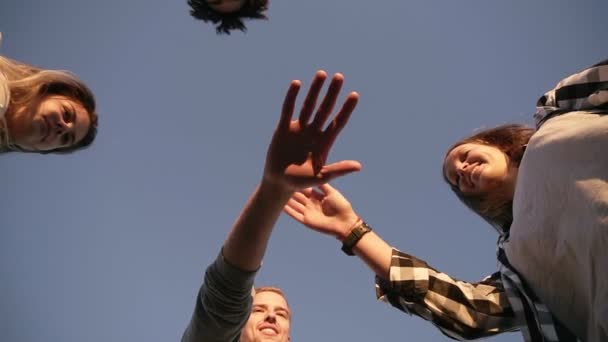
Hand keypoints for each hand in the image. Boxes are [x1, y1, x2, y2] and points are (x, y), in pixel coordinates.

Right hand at [263, 71, 360, 192]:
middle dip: (332, 93)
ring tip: (322, 74)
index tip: (354, 95)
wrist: (279, 182)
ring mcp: (299, 129)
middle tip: (339, 77)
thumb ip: (338, 169)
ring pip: (308, 105)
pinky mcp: (283, 128)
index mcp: (324, 143)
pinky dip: (292, 97)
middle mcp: (313, 132)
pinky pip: (288, 110)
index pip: (338, 122)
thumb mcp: (321, 175)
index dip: (346, 109)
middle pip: (325, 109)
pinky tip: (297, 84)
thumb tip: (359, 166)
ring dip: (315, 90)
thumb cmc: (301, 182)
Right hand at [284, 183, 359, 238]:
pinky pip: (295, 215)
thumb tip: (315, 174)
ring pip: (295, 205)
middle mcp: (311, 204)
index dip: (299, 184)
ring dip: (287, 200)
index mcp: (317, 197)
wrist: (345, 223)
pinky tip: (281, 206)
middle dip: (291, 191)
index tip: (291, 177)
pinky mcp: (306, 221)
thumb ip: (322, 184)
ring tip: (277, 193)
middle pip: (298, 196)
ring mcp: (308, 213)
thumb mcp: (332, 192)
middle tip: (281, 183)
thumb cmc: (341, 207)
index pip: (305, 189)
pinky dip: (288, 211)